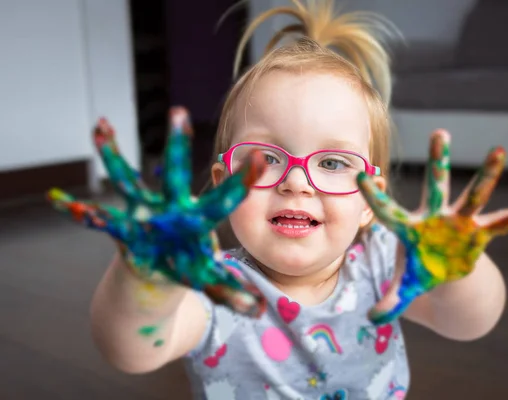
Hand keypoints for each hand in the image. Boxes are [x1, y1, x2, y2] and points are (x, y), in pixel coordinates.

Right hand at [47, 107, 267, 317]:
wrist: (159, 273)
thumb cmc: (188, 266)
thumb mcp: (208, 278)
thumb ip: (229, 291)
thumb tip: (256, 312)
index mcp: (199, 219)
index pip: (223, 197)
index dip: (240, 182)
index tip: (260, 159)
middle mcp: (171, 207)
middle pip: (174, 175)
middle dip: (177, 146)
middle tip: (179, 112)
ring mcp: (144, 213)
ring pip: (128, 180)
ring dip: (113, 156)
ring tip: (99, 126)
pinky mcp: (123, 226)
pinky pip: (100, 219)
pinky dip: (80, 213)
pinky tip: (58, 201)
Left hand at [357, 129, 507, 324]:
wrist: (444, 269)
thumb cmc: (421, 269)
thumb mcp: (406, 286)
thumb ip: (391, 301)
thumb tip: (370, 320)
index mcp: (410, 228)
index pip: (389, 211)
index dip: (376, 196)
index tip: (362, 175)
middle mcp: (435, 217)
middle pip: (436, 186)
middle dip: (438, 160)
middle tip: (440, 132)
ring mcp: (460, 222)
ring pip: (474, 194)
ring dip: (487, 175)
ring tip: (499, 150)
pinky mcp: (480, 232)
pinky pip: (502, 223)